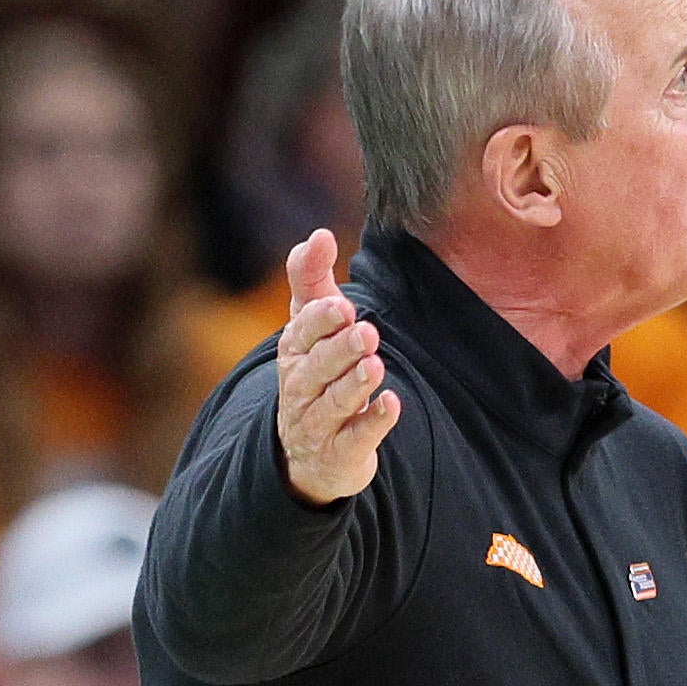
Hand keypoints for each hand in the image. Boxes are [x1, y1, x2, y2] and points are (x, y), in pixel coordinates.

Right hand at [277, 228, 400, 505]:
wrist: (309, 448)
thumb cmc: (315, 369)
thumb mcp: (310, 323)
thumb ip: (311, 278)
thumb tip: (319, 234)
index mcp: (295, 351)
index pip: (302, 332)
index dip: (320, 321)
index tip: (342, 308)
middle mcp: (301, 386)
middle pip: (318, 367)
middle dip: (340, 349)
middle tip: (366, 332)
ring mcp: (318, 421)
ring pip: (335, 401)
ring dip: (355, 383)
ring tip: (374, 364)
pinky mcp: (341, 451)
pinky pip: (356, 437)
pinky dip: (373, 422)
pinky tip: (391, 404)